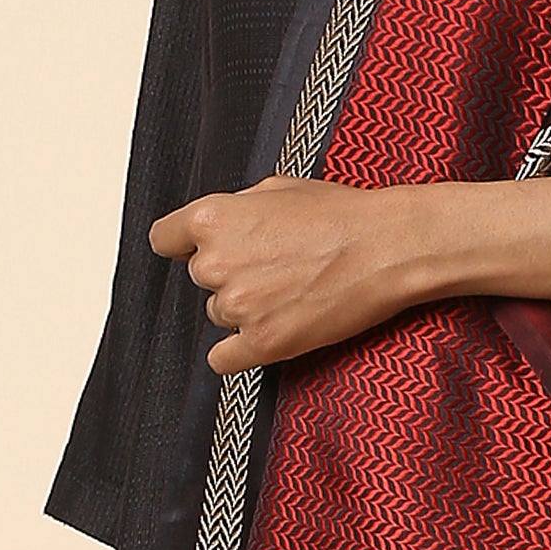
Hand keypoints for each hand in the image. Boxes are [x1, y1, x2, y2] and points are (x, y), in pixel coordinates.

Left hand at [147, 174, 550, 371]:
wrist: (387, 248)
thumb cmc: (340, 213)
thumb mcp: (277, 190)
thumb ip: (235, 210)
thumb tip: (218, 228)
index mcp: (211, 218)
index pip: (164, 240)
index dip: (185, 245)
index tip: (201, 250)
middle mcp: (215, 263)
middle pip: (200, 281)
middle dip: (229, 275)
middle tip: (274, 269)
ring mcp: (237, 307)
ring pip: (219, 316)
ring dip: (245, 310)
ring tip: (290, 294)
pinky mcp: (262, 343)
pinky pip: (223, 359)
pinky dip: (240, 352)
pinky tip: (267, 335)